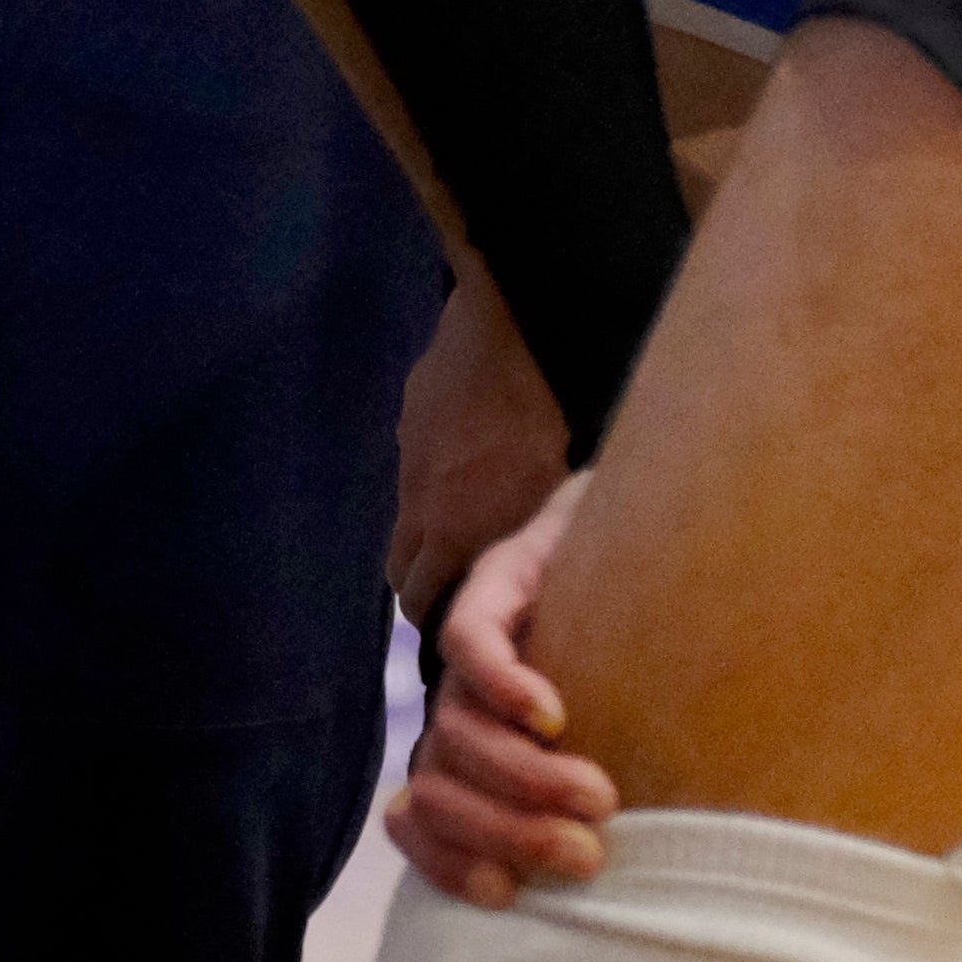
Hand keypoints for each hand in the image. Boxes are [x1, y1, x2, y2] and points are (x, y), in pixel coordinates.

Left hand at [386, 471, 617, 907]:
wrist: (654, 532)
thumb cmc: (651, 670)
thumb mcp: (627, 752)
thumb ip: (602, 812)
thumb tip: (638, 893)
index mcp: (476, 752)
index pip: (419, 814)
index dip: (443, 860)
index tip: (505, 895)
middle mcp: (463, 700)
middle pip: (439, 781)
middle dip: (505, 831)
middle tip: (585, 856)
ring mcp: (476, 641)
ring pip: (455, 725)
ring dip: (522, 775)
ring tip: (599, 797)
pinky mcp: (498, 579)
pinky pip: (469, 638)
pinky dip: (502, 683)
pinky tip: (549, 714)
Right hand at [391, 272, 572, 626]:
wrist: (512, 324)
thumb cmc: (557, 415)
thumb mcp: (561, 496)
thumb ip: (541, 548)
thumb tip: (551, 587)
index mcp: (456, 532)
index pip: (421, 605)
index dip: (438, 628)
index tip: (468, 638)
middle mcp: (422, 504)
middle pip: (400, 574)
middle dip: (423, 594)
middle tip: (465, 600)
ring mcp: (412, 458)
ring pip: (406, 522)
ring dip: (428, 540)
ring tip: (473, 533)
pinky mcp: (413, 419)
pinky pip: (417, 472)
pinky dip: (435, 487)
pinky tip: (477, 466)